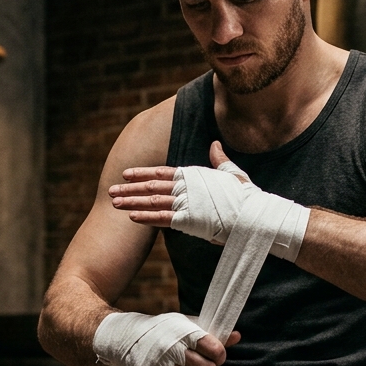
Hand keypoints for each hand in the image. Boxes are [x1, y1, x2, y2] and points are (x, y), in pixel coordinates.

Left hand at [110, 141, 252, 231]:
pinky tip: (131, 217)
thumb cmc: (245, 196)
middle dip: (130, 189)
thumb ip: (219, 159)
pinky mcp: (188, 221)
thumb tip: (214, 144)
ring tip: (115, 202)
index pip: (161, 172)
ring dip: (132, 202)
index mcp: (193, 175)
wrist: (254, 215)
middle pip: (151, 187)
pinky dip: (146, 218)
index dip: (142, 173)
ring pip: (152, 202)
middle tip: (111, 190)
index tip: (126, 173)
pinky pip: (162, 219)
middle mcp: (186, 187)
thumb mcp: (232, 173)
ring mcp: (186, 204)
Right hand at [166, 329, 239, 365]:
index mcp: (185, 333)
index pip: (214, 349)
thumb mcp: (185, 325)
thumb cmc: (163, 330)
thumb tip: (237, 336)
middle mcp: (175, 349)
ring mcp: (164, 365)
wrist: (129, 336)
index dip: (219, 355)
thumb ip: (210, 332)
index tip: (215, 355)